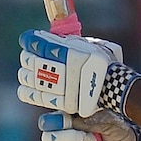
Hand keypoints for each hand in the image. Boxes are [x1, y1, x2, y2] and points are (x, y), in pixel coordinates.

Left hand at [18, 29, 140, 116]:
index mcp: (75, 54)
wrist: (116, 87)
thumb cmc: (103, 62)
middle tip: (26, 55)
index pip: (45, 46)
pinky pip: (41, 97)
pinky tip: (24, 87)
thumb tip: (50, 38)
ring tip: (25, 71)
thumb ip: (72, 41)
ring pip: (37, 80)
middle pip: (38, 63)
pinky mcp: (64, 103)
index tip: (27, 38)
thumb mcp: (91, 44)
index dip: (32, 41)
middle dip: (28, 58)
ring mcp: (66, 89)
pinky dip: (29, 92)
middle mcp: (69, 71)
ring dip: (26, 75)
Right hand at [39, 111, 140, 140]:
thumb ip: (94, 118)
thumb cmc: (117, 133)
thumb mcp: (111, 121)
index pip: (48, 120)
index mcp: (69, 121)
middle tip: (91, 138)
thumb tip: (78, 120)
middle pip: (48, 139)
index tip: (70, 122)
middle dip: (71, 138)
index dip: (57, 121)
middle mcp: (62, 137)